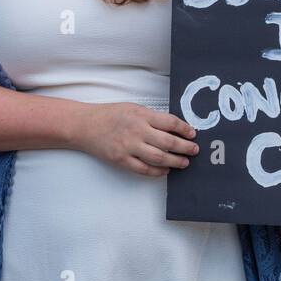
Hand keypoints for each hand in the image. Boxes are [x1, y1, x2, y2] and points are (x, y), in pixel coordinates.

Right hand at [73, 103, 198, 177]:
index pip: (170, 122)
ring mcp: (129, 147)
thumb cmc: (110, 115)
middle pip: (168, 142)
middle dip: (185, 147)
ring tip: (184, 163)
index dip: (184, 129)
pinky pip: (144, 169)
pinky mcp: (121, 160)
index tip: (193, 134)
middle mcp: (137, 131)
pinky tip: (165, 170)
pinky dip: (157, 171)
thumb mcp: (133, 108)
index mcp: (141, 115)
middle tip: (194, 150)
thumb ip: (152, 117)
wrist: (85, 125)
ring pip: (159, 158)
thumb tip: (173, 128)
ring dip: (175, 161)